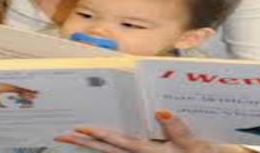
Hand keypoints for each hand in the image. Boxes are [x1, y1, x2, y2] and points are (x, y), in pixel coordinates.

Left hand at [55, 111, 253, 152]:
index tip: (79, 129)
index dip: (99, 135)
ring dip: (92, 145)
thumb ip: (180, 131)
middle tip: (63, 135)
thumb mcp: (196, 146)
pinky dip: (108, 147)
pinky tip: (100, 143)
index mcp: (152, 152)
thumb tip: (162, 111)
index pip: (120, 142)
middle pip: (109, 149)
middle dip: (85, 142)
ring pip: (113, 152)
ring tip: (74, 138)